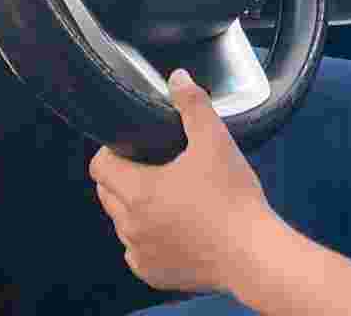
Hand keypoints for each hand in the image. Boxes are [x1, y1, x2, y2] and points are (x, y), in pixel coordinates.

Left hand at [89, 68, 272, 294]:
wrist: (251, 252)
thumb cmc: (232, 196)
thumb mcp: (215, 140)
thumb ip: (193, 105)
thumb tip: (177, 78)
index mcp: (138, 192)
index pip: (99, 167)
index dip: (111, 150)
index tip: (133, 144)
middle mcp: (130, 226)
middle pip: (107, 193)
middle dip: (123, 176)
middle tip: (156, 164)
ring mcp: (140, 253)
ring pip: (122, 222)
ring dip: (135, 207)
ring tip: (169, 193)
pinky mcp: (153, 273)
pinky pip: (137, 249)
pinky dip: (148, 235)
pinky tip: (175, 224)